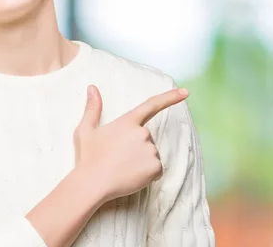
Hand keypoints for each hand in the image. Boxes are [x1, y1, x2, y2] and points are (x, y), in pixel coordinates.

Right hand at [73, 85, 188, 201]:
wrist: (92, 184)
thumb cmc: (88, 158)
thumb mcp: (85, 130)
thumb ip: (92, 108)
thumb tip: (92, 88)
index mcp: (128, 122)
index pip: (152, 105)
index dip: (170, 97)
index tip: (186, 92)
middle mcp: (143, 132)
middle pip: (146, 138)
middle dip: (135, 147)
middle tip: (117, 158)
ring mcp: (151, 150)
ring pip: (151, 154)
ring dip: (141, 161)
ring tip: (121, 168)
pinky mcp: (156, 167)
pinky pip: (156, 169)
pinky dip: (147, 174)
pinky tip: (131, 176)